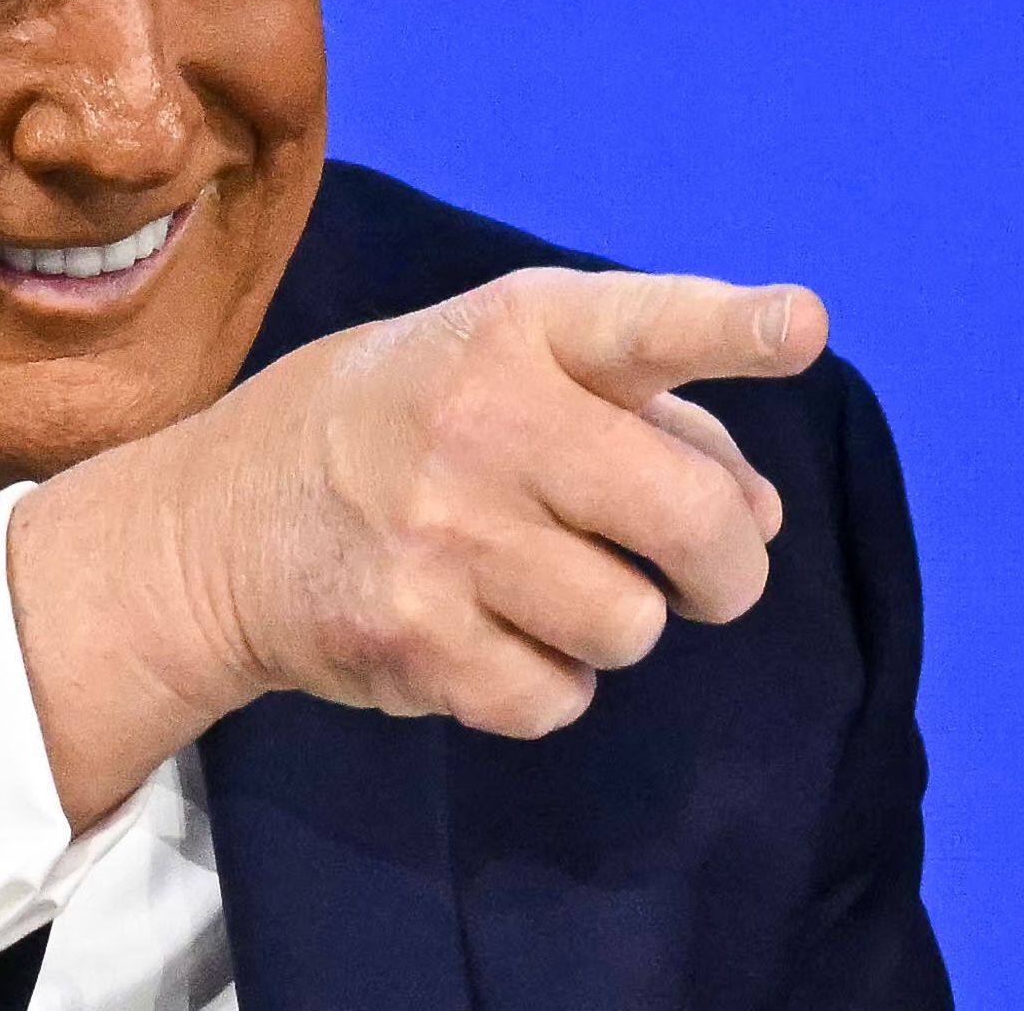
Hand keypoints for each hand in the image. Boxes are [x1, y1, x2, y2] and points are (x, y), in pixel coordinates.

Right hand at [6, 268, 826, 824]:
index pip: (641, 326)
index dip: (732, 329)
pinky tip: (484, 630)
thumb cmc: (400, 424)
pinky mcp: (416, 641)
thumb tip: (762, 518)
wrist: (221, 519)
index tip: (802, 326)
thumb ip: (648, 418)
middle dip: (723, 566)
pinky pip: (561, 698)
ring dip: (615, 622)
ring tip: (537, 583)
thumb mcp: (503, 369)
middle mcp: (481, 422)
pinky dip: (544, 681)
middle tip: (699, 570)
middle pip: (693, 522)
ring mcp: (443, 538)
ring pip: (635, 627)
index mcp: (513, 332)